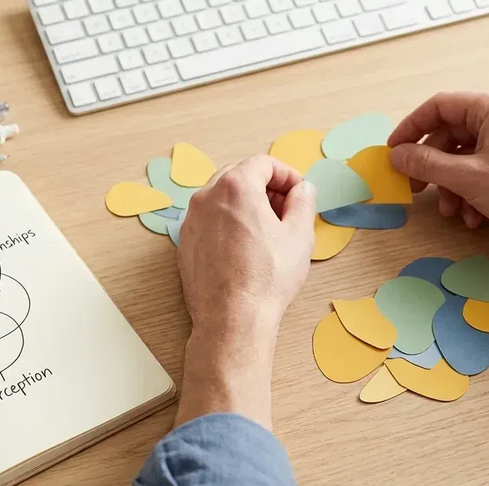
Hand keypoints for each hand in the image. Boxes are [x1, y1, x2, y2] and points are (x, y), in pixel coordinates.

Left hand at [174, 155, 315, 428]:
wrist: (232, 318)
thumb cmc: (265, 279)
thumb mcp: (299, 235)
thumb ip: (303, 202)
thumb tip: (303, 190)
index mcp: (235, 187)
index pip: (263, 163)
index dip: (286, 174)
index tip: (298, 192)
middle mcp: (206, 197)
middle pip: (238, 175)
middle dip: (265, 187)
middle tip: (285, 209)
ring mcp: (191, 221)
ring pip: (221, 198)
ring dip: (245, 204)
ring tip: (266, 230)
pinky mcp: (185, 243)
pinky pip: (209, 221)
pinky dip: (227, 223)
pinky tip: (244, 247)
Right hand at [388, 91, 488, 254]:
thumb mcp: (466, 177)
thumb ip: (426, 164)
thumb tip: (397, 155)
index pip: (440, 106)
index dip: (411, 127)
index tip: (394, 150)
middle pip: (451, 134)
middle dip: (432, 166)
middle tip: (414, 187)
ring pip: (464, 156)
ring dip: (450, 185)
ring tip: (450, 209)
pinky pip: (481, 168)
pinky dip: (470, 190)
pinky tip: (472, 215)